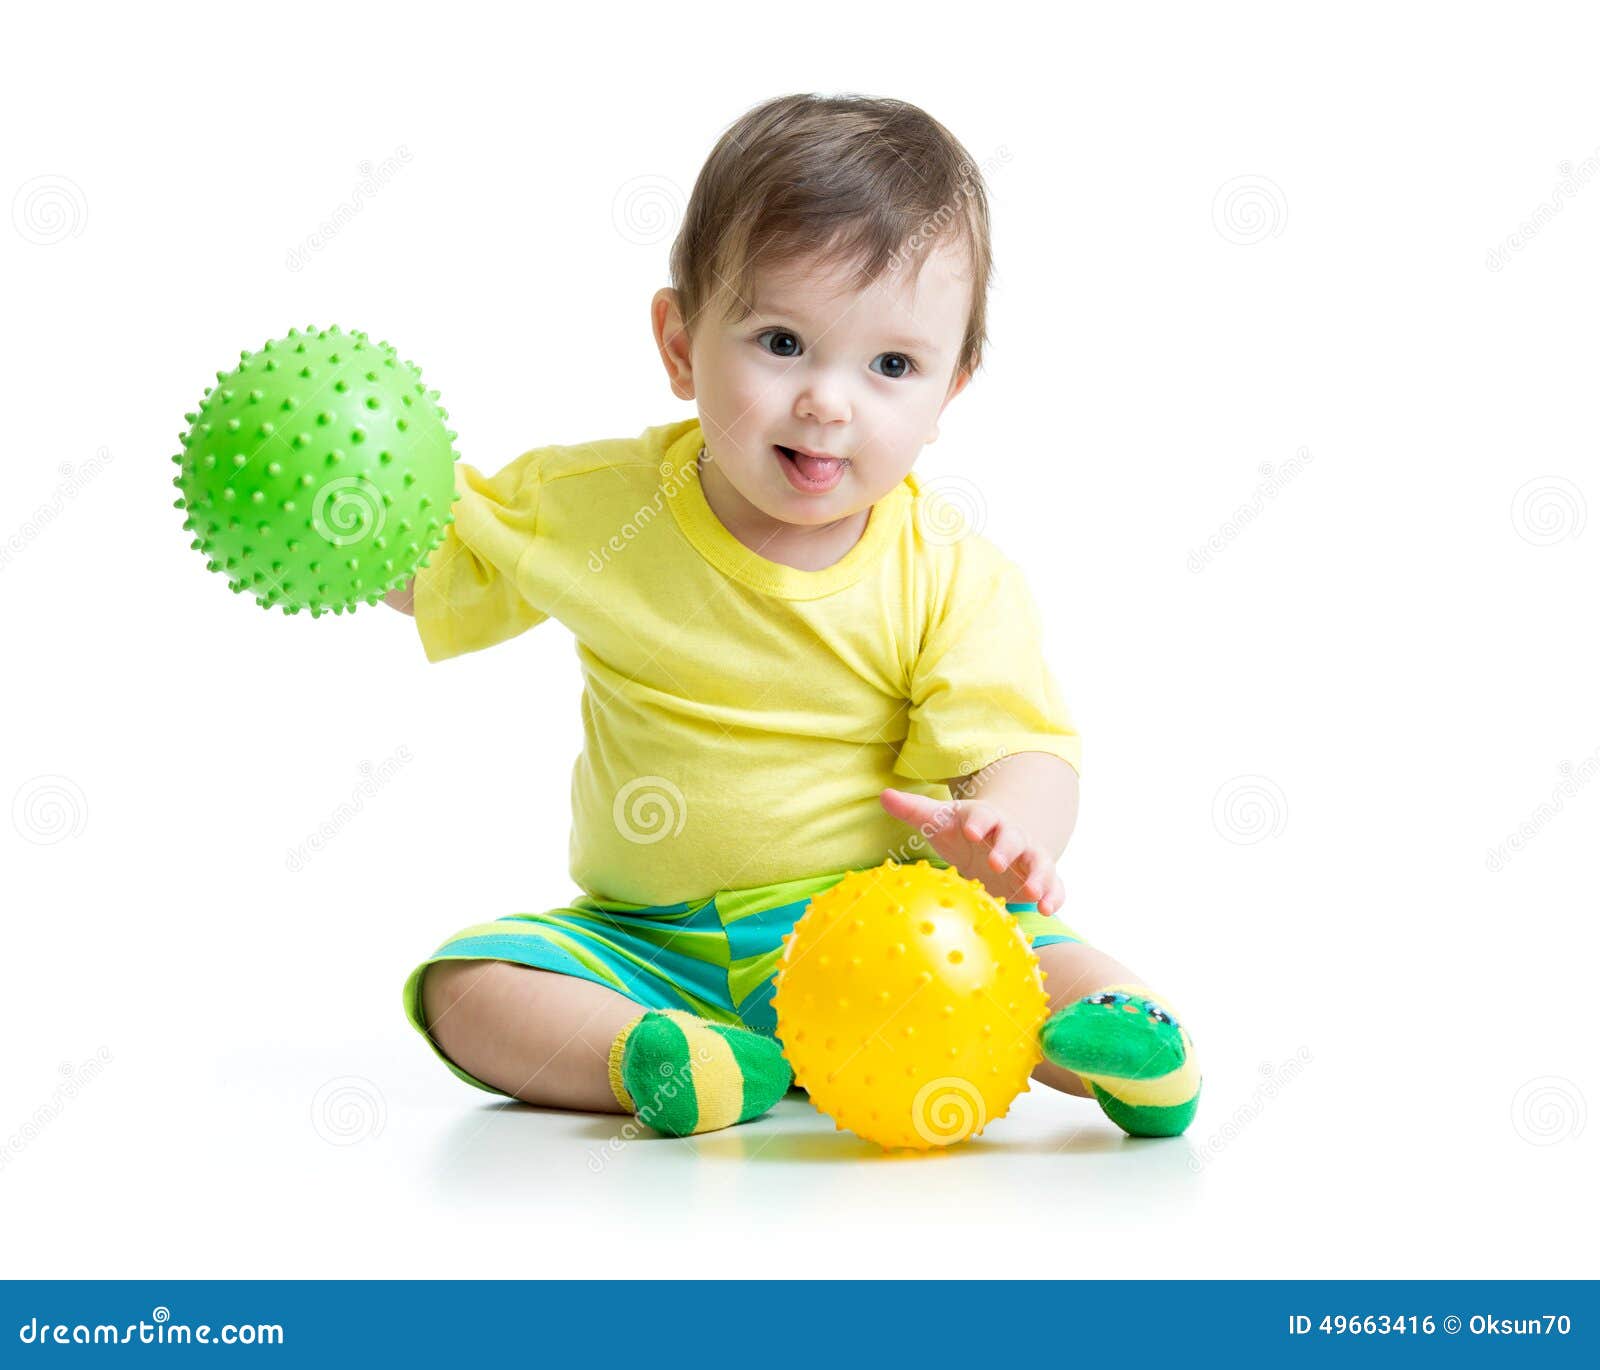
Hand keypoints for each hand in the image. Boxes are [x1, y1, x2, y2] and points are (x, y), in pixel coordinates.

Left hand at [878, 788, 1064, 915]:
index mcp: (984, 819)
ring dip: (1038, 875)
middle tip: (995, 862)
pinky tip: (1048, 909)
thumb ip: (914, 810)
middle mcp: (1010, 835)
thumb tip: (884, 795)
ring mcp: (1028, 856)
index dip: (979, 822)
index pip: (983, 815)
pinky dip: (1055, 895)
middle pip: (1013, 838)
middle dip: (1006, 849)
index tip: (971, 831)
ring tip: (1033, 892)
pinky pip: (1055, 884)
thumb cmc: (962, 832)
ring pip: (1039, 862)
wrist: (997, 843)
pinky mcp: (1041, 878)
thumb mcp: (939, 821)